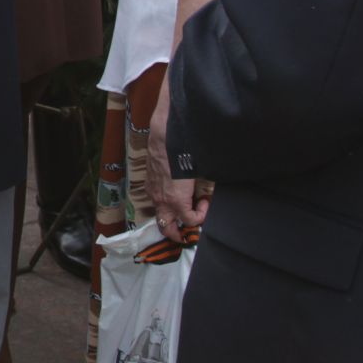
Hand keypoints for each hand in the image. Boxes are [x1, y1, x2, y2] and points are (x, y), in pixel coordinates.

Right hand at [147, 85, 204, 243]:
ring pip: (159, 214)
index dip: (200, 218)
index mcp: (175, 198)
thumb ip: (207, 187)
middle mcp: (161, 198)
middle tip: (191, 229)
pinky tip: (175, 192)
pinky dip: (165, 203)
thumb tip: (213, 196)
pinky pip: (155, 199)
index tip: (207, 205)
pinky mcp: (149, 180)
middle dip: (178, 233)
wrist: (165, 129)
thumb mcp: (202, 170)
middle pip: (166, 227)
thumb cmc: (185, 150)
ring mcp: (153, 189)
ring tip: (185, 210)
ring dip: (172, 217)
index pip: (187, 220)